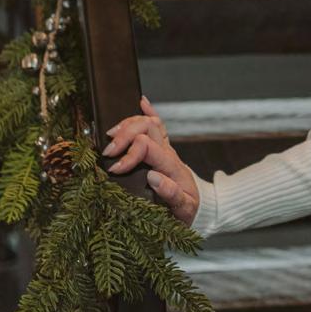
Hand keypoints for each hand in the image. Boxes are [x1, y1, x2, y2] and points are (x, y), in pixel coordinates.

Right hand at [103, 94, 199, 227]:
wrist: (202, 207)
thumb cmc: (190, 210)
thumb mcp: (183, 208)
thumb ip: (172, 194)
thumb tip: (153, 177)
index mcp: (171, 166)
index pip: (147, 147)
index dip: (129, 155)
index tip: (114, 168)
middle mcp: (169, 154)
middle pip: (146, 129)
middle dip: (124, 136)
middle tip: (108, 150)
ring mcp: (166, 150)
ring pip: (149, 124)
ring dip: (129, 124)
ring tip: (112, 133)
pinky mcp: (164, 150)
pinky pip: (158, 126)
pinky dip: (149, 112)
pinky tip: (142, 101)